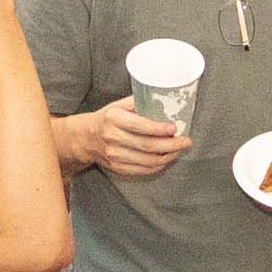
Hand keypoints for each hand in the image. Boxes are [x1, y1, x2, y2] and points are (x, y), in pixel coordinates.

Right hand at [64, 101, 189, 178]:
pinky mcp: (117, 168)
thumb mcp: (118, 105)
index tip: (174, 128)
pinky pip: (143, 170)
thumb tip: (164, 101)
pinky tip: (166, 158)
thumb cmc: (106, 118)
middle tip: (185, 141)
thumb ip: (139, 103)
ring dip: (168, 156)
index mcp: (113, 118)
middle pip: (147, 146)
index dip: (159, 129)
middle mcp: (112, 138)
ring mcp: (114, 155)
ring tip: (179, 149)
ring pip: (148, 161)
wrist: (85, 138)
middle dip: (171, 145)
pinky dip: (158, 166)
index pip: (140, 126)